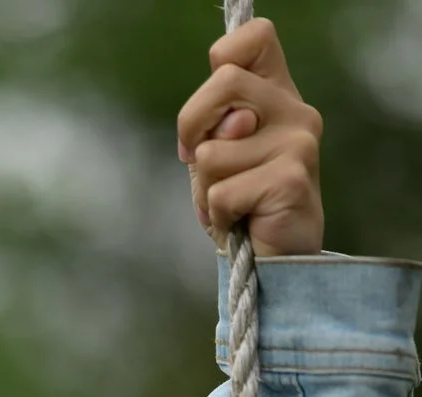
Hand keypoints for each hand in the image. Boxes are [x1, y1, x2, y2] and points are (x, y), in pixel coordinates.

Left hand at [177, 17, 322, 257]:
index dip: (221, 59)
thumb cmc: (242, 210)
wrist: (276, 267)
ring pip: (212, 150)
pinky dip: (217, 217)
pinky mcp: (290, 179)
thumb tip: (229, 124)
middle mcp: (295, 110)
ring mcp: (298, 142)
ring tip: (232, 206)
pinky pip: (221, 192)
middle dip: (191, 126)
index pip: (256, 37)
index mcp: (278, 95)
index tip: (208, 111)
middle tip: (199, 165)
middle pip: (225, 80)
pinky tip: (241, 225)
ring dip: (205, 188)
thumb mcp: (216, 161)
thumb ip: (210, 129)